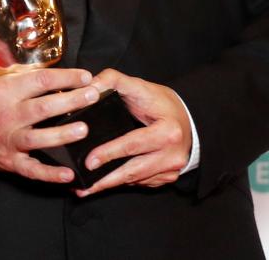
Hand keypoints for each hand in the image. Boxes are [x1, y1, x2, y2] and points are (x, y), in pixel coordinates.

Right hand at [0, 68, 99, 183]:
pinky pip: (32, 170)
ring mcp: (8, 140)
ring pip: (39, 138)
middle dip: (72, 101)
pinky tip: (69, 174)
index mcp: (4, 92)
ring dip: (63, 134)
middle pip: (44, 108)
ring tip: (84, 129)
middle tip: (93, 96)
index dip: (65, 77)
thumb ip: (20, 80)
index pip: (40, 81)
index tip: (84, 76)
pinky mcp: (9, 161)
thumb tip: (52, 76)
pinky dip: (50, 174)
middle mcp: (7, 116)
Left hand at [76, 69, 190, 196]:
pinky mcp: (167, 177)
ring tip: (86, 188)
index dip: (109, 153)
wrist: (187, 118)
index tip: (89, 161)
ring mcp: (171, 169)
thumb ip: (113, 80)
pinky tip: (105, 183)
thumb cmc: (161, 103)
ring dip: (110, 185)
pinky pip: (141, 181)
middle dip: (105, 180)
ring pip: (135, 180)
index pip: (133, 145)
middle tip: (81, 185)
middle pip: (133, 170)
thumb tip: (89, 88)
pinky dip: (122, 182)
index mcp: (167, 132)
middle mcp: (172, 154)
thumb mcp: (140, 86)